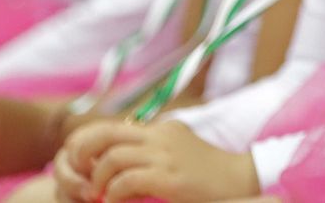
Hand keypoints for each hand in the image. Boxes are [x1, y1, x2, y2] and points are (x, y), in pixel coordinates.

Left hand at [60, 119, 260, 202]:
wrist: (244, 181)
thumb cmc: (210, 177)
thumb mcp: (178, 155)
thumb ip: (152, 153)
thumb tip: (119, 165)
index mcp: (160, 129)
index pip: (108, 127)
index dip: (87, 146)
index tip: (84, 168)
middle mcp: (160, 136)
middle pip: (102, 133)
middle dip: (81, 155)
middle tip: (80, 179)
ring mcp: (166, 156)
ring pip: (111, 158)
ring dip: (99, 180)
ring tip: (100, 196)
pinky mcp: (170, 178)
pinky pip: (127, 181)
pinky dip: (115, 194)